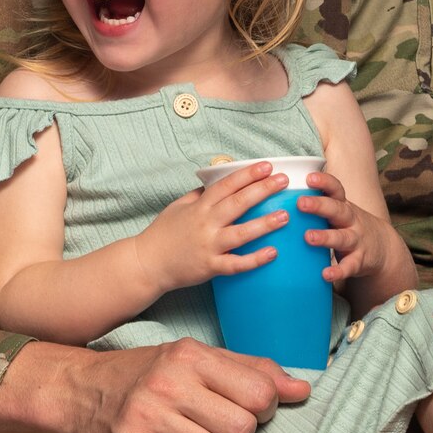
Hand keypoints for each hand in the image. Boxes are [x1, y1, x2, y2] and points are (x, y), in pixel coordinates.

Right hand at [0, 338, 312, 432]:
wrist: (79, 390)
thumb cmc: (147, 373)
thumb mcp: (195, 358)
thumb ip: (250, 370)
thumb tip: (303, 390)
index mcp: (190, 354)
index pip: (260, 390)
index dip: (263, 405)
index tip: (246, 405)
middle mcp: (170, 381)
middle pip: (244, 426)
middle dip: (239, 431)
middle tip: (217, 422)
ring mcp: (151, 415)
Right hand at [135, 161, 291, 296]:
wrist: (147, 263)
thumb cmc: (163, 233)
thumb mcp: (177, 207)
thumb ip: (198, 195)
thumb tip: (215, 182)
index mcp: (199, 207)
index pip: (226, 185)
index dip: (247, 174)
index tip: (266, 166)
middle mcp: (205, 224)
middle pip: (237, 203)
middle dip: (262, 190)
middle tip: (283, 181)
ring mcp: (209, 245)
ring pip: (241, 233)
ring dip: (265, 224)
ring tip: (285, 216)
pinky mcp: (211, 267)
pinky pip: (236, 264)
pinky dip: (255, 259)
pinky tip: (273, 253)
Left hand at [298, 171, 405, 286]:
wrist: (382, 247)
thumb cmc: (347, 224)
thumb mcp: (337, 210)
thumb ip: (315, 203)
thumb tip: (276, 193)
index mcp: (342, 205)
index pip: (335, 189)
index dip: (324, 182)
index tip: (309, 178)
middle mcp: (350, 220)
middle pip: (337, 210)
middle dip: (319, 206)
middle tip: (301, 203)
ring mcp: (356, 240)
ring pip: (342, 237)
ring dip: (326, 237)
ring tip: (309, 237)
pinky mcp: (359, 261)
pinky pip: (349, 266)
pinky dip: (338, 271)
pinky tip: (326, 274)